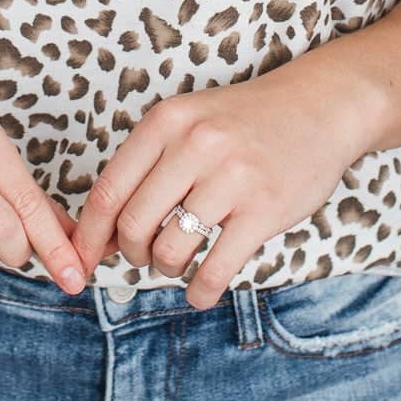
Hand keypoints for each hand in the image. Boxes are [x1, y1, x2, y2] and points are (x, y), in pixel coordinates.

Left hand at [68, 65, 352, 309]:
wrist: (318, 107)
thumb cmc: (243, 123)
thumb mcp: (188, 122)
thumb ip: (146, 167)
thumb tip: (100, 232)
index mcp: (167, 121)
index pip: (108, 192)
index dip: (89, 237)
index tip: (82, 261)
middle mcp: (194, 145)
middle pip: (133, 225)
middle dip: (131, 254)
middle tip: (145, 257)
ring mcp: (231, 177)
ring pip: (170, 250)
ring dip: (166, 270)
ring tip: (177, 264)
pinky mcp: (264, 209)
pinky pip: (215, 269)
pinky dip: (200, 292)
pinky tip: (201, 292)